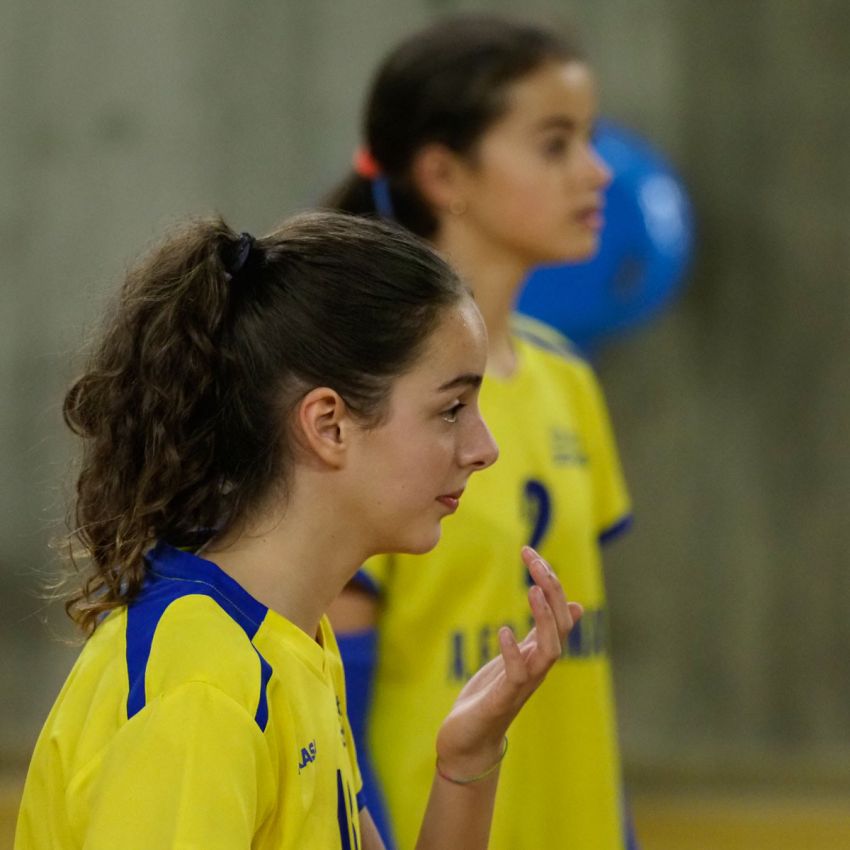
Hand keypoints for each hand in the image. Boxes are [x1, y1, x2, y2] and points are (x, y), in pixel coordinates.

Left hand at [435, 547, 582, 777]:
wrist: (469, 741)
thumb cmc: (492, 696)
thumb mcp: (519, 656)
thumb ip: (542, 632)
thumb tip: (575, 604)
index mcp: (539, 652)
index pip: (559, 612)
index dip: (550, 581)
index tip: (529, 552)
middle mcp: (538, 667)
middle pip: (560, 625)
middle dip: (550, 591)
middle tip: (533, 560)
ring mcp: (523, 685)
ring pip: (549, 651)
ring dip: (544, 620)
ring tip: (531, 590)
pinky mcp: (503, 700)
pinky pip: (517, 676)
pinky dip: (514, 653)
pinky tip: (504, 632)